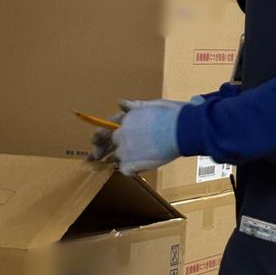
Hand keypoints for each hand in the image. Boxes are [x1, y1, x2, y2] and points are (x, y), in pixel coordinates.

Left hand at [89, 97, 203, 164]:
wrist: (182, 129)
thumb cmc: (172, 115)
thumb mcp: (152, 104)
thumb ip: (135, 106)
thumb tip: (120, 103)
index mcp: (125, 119)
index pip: (107, 128)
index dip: (101, 135)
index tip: (95, 140)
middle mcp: (121, 134)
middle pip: (105, 145)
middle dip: (99, 151)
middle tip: (93, 158)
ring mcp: (125, 150)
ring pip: (114, 158)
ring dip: (112, 162)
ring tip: (105, 167)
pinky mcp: (131, 163)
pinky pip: (125, 170)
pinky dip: (129, 171)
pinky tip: (132, 171)